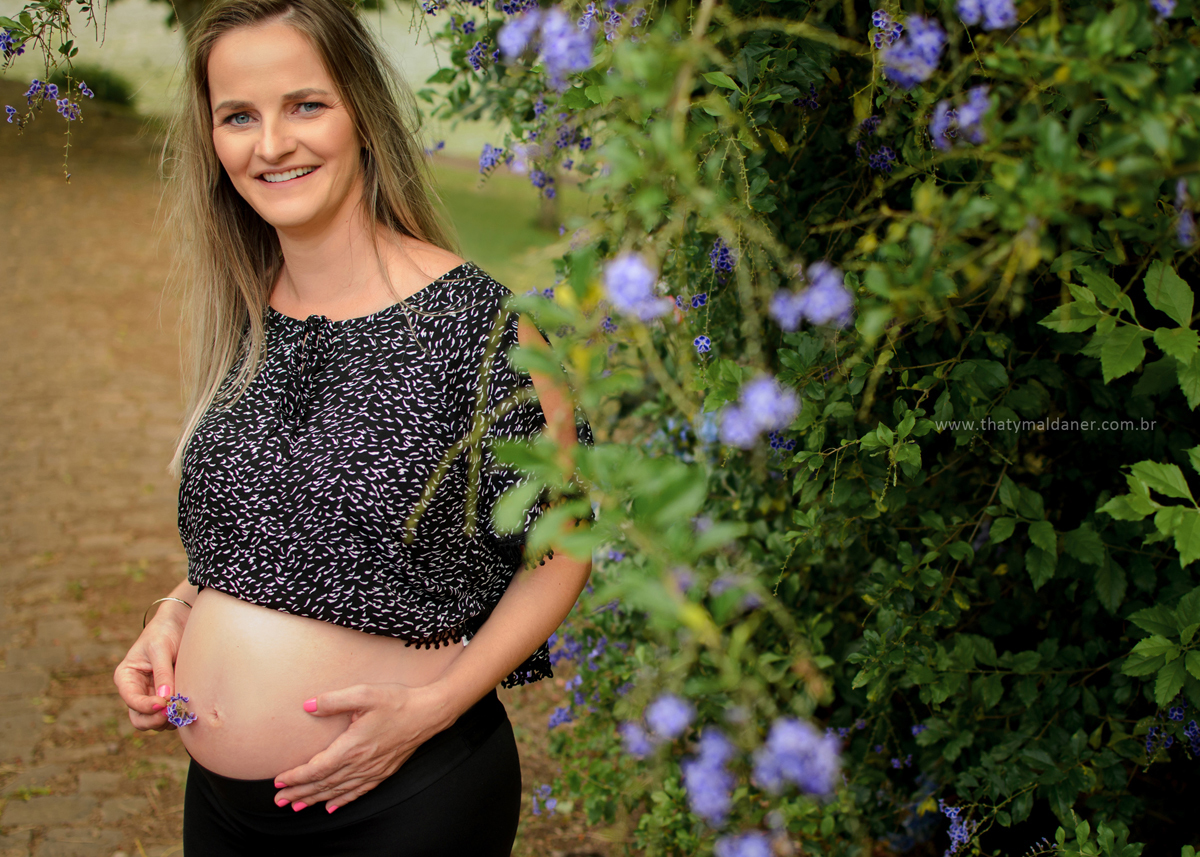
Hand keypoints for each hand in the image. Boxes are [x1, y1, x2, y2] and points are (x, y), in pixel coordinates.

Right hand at [113, 606, 186, 731]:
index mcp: (126, 678)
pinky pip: (170, 715)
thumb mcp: (160, 649)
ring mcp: (152, 696)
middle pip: (140, 719)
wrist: (180, 623)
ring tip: (184, 707)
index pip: (131, 700)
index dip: (146, 706)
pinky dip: (178, 715)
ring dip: (169, 720)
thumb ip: (162, 673)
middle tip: (174, 712)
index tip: (164, 703)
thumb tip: (165, 698)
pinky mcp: (169, 698)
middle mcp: (136, 691)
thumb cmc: (165, 631)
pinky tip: (189, 705)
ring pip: (156, 721)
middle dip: (155, 719)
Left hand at [272, 683, 457, 812]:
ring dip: (315, 799)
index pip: (317, 768)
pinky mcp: (383, 772)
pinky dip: (342, 801)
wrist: (429, 713)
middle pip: (324, 784)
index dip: (296, 777)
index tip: (279, 781)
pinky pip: (358, 792)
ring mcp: (373, 771)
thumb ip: (333, 700)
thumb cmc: (397, 701)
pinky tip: (331, 807)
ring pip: (338, 791)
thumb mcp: (364, 693)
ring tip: (297, 805)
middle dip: (299, 793)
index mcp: (352, 747)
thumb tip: (307, 706)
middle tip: (279, 800)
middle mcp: (361, 764)